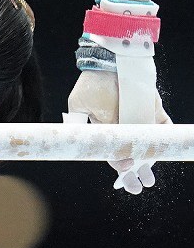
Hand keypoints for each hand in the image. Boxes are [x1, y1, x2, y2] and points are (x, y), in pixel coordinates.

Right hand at [68, 70, 171, 193]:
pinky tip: (164, 150)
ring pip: (149, 146)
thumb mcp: (81, 107)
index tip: (124, 178)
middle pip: (133, 154)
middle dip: (135, 172)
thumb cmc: (93, 84)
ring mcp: (141, 120)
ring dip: (151, 162)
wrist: (109, 62)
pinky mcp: (155, 111)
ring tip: (150, 178)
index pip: (113, 153)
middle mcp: (125, 128)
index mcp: (106, 130)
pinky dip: (166, 138)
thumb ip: (88, 127)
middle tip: (139, 186)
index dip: (119, 167)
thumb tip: (97, 146)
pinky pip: (164, 127)